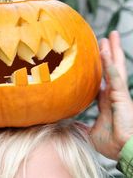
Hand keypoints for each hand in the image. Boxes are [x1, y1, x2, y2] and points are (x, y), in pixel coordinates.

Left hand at [90, 31, 132, 159]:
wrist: (123, 151)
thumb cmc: (111, 144)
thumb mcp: (90, 132)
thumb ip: (79, 126)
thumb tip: (65, 125)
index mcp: (106, 100)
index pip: (101, 79)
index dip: (98, 67)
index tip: (93, 56)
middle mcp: (113, 94)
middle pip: (110, 68)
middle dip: (108, 52)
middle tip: (103, 38)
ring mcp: (119, 94)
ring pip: (115, 67)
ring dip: (112, 51)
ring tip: (110, 36)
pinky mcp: (122, 97)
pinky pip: (115, 78)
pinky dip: (110, 65)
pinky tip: (106, 53)